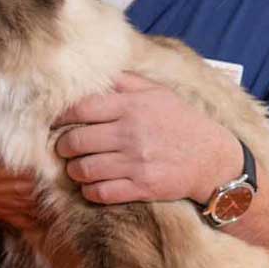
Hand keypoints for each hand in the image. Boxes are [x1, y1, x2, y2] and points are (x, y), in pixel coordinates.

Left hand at [53, 72, 242, 204]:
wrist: (213, 159)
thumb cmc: (181, 121)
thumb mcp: (157, 93)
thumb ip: (125, 82)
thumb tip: (94, 74)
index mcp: (131, 106)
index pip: (80, 109)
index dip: (61, 116)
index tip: (55, 121)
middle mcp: (130, 133)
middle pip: (75, 141)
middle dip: (63, 146)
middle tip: (64, 147)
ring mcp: (135, 163)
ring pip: (83, 169)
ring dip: (74, 170)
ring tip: (77, 166)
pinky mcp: (141, 187)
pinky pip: (100, 193)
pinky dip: (90, 190)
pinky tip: (92, 184)